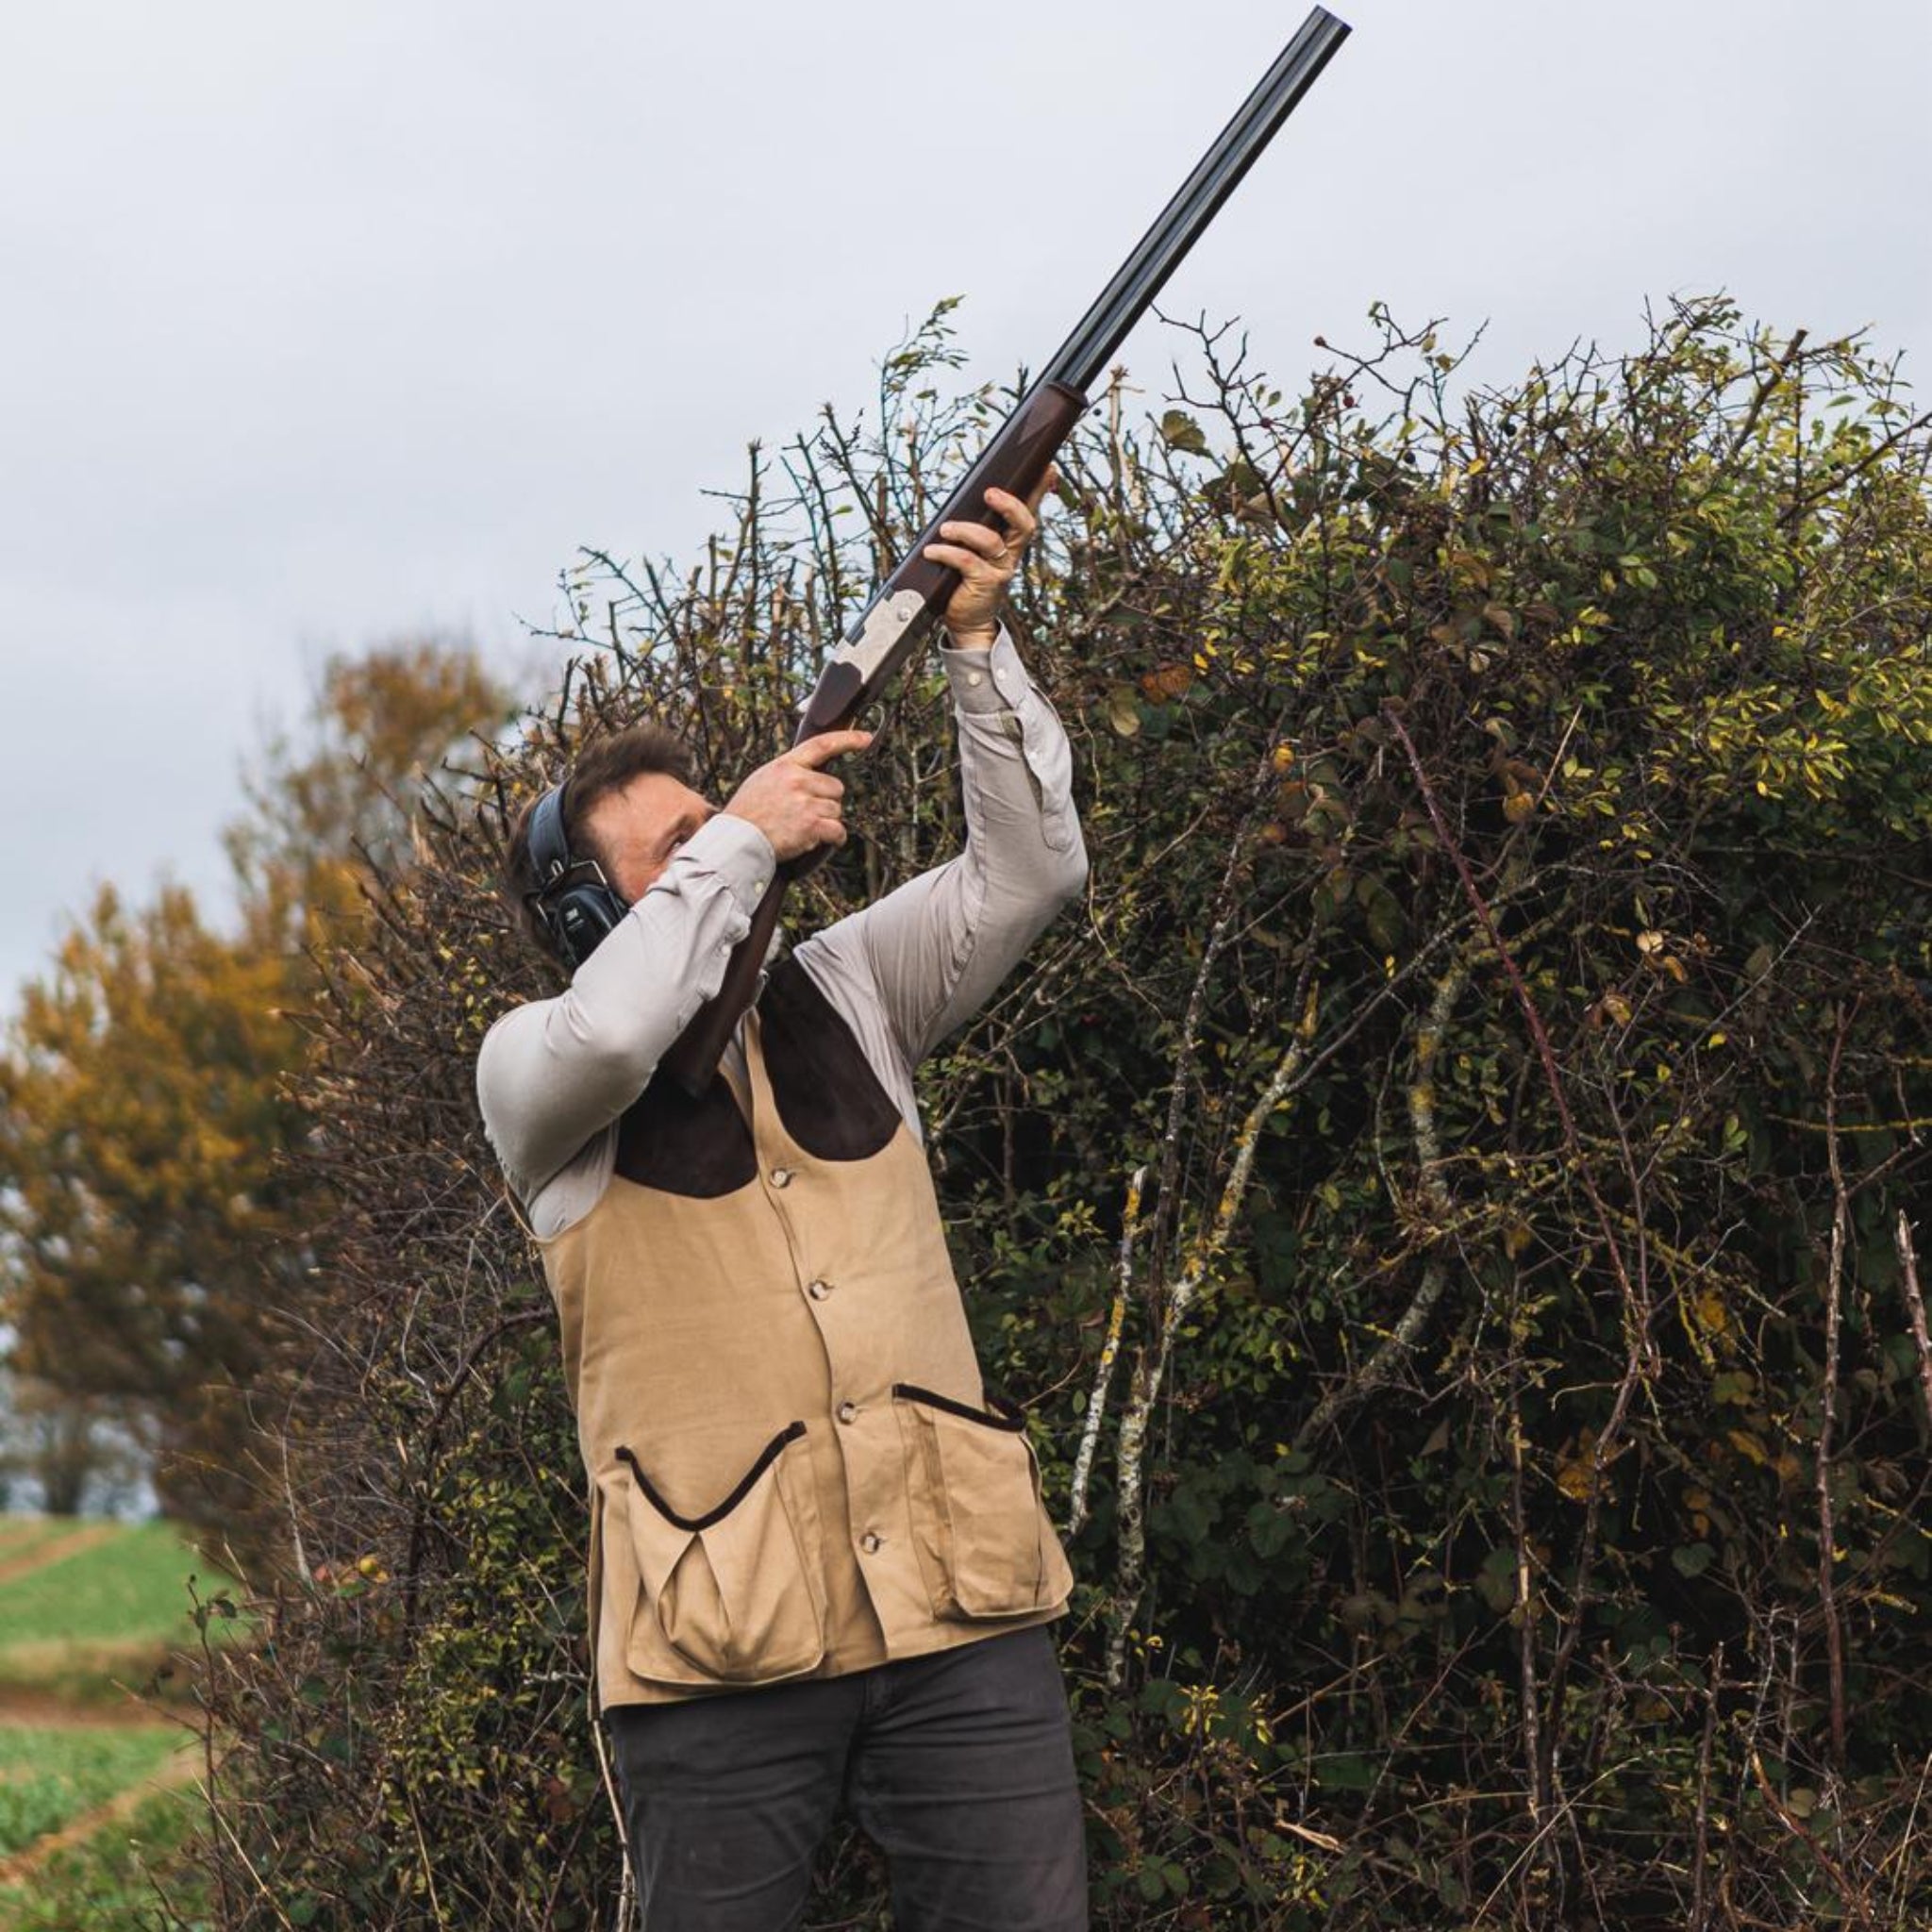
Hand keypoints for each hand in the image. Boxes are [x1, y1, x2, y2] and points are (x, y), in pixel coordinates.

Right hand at [722, 728, 873, 862]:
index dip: (848, 740)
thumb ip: (787, 774)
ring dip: (826, 821)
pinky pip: (838, 830)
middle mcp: (797, 780)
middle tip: (805, 813)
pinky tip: (821, 840)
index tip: (866, 738)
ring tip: (802, 827)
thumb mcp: (762, 780)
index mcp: (785, 765)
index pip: (822, 745)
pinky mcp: (811, 825)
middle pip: (835, 787)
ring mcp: (805, 802)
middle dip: (826, 801)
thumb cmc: (746, 814)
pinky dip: (834, 838)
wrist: (736, 839)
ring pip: (836, 810)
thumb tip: (808, 774)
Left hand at [922, 464, 1059, 645]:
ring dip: (966, 531)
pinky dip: (947, 553)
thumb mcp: (971, 549)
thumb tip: (958, 500)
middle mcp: (1011, 554)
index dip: (1039, 490)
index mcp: (1010, 541)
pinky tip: (932, 550)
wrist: (967, 620)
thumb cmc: (965, 579)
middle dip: (1010, 506)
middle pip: (1024, 525)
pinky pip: (967, 562)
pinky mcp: (985, 583)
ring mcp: (1000, 569)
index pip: (1028, 511)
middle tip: (990, 493)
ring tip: (945, 529)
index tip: (1048, 468)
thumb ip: (972, 528)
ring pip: (991, 541)